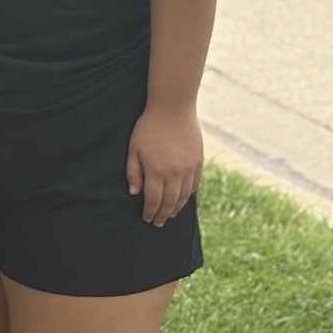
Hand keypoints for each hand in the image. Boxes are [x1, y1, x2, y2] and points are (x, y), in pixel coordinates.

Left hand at [126, 103, 203, 226]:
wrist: (172, 109)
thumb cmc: (148, 128)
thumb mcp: (133, 149)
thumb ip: (133, 172)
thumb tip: (134, 193)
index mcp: (156, 170)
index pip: (153, 199)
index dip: (149, 212)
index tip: (146, 218)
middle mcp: (175, 173)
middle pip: (170, 202)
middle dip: (162, 215)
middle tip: (157, 223)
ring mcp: (189, 168)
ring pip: (184, 196)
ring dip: (177, 208)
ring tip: (169, 215)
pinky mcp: (199, 162)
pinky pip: (195, 185)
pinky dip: (188, 195)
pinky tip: (182, 199)